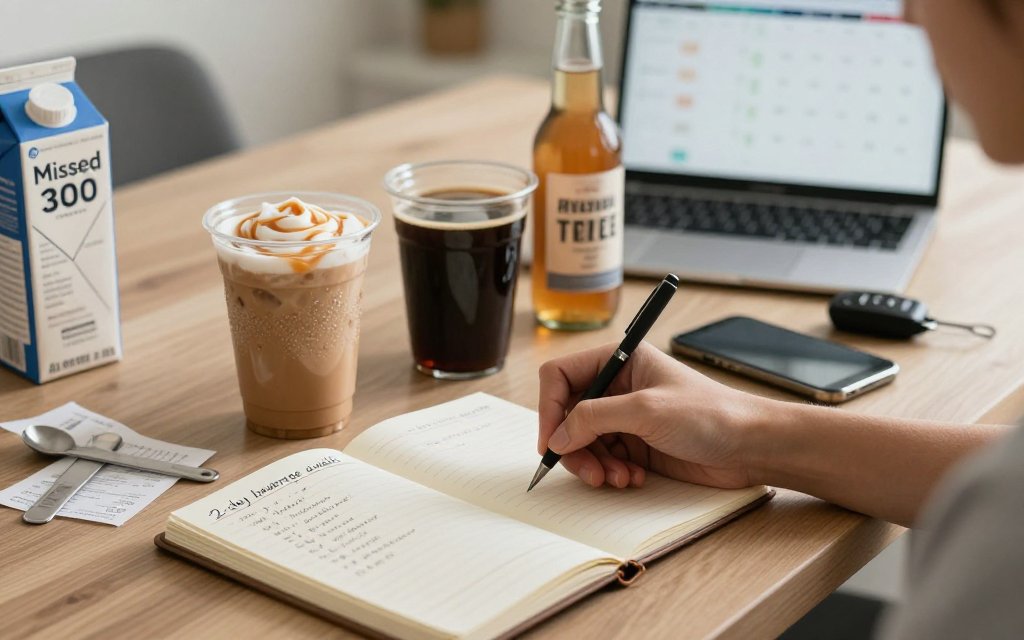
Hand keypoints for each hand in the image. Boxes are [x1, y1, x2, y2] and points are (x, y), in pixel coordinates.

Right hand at [537, 342, 766, 489]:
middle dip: (574, 446)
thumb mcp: (646, 410)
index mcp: (620, 360)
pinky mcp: (637, 445)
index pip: (561, 376)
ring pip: (583, 442)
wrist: (751, 446)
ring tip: (617, 478)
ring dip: (594, 464)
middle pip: (567, 414)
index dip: (550, 407)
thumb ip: (594, 418)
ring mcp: (627, 417)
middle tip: (589, 470)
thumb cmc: (710, 414)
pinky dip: (610, 473)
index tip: (551, 440)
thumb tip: (557, 435)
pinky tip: (633, 478)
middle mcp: (618, 387)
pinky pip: (604, 460)